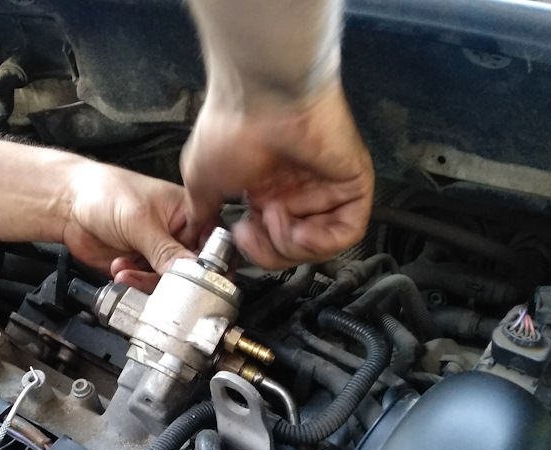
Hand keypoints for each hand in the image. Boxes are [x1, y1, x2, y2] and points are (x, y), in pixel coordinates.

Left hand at [62, 161, 197, 291]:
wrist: (68, 205)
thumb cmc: (105, 192)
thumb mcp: (140, 221)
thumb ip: (166, 250)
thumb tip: (191, 270)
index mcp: (189, 212)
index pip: (213, 243)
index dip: (209, 263)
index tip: (197, 276)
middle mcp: (177, 234)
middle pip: (192, 270)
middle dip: (172, 277)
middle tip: (156, 276)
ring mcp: (159, 253)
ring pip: (168, 283)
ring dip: (146, 281)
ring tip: (127, 270)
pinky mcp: (141, 268)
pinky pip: (147, 287)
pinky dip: (133, 284)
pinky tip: (120, 268)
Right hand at [180, 82, 373, 269]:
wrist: (260, 96)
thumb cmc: (230, 125)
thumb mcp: (201, 179)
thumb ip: (202, 210)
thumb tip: (197, 232)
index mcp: (269, 189)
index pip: (272, 241)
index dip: (256, 250)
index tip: (238, 237)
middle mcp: (299, 189)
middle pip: (296, 250)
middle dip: (270, 253)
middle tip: (251, 233)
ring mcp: (327, 186)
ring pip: (322, 245)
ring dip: (292, 246)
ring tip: (273, 220)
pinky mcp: (353, 183)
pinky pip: (348, 232)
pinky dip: (321, 241)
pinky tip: (298, 228)